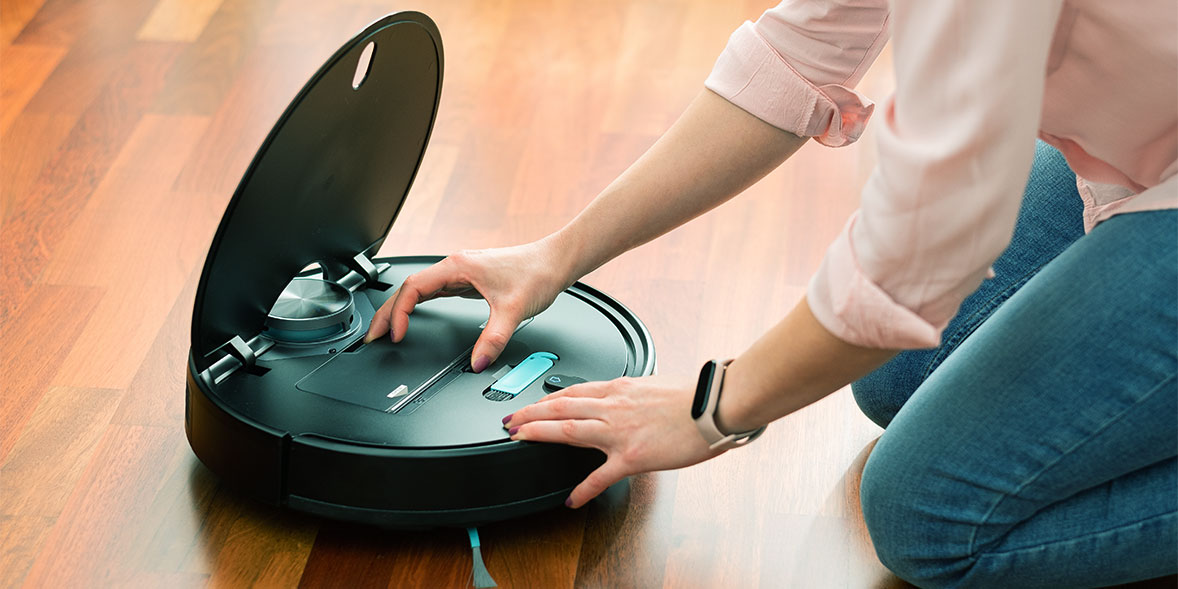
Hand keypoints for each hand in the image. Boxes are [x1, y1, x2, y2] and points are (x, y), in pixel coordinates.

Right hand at [364, 237, 573, 371]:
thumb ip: (494, 338)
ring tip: (385, 330)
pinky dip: (417, 306)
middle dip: (388, 313)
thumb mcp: (514, 310)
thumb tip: (477, 362)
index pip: (413, 288)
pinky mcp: (468, 280)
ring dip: (399, 309)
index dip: (399, 313)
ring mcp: (460, 273)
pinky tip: (412, 318)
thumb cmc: (536, 273)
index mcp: (458, 266)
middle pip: (408, 288)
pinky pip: (433, 293)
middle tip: (372, 337)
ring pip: (418, 290)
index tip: (396, 335)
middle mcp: (455, 266)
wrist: (554, 261)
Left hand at [501, 374, 724, 507]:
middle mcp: (614, 406)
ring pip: (567, 429)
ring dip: (538, 433)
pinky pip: (600, 476)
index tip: (533, 402)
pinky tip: (571, 500)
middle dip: (529, 412)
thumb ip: (634, 392)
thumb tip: (628, 398)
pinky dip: (582, 489)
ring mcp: (619, 431)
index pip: (574, 390)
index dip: (547, 397)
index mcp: (620, 388)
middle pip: (559, 406)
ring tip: (518, 439)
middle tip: (509, 420)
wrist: (714, 405)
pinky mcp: (632, 457)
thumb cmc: (694, 396)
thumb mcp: (655, 384)